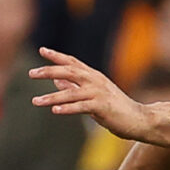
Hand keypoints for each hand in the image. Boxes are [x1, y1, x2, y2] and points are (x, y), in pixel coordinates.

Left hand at [29, 48, 155, 140]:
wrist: (138, 119)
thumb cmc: (115, 108)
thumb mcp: (93, 95)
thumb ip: (75, 87)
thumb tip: (56, 80)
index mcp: (94, 76)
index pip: (72, 62)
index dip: (57, 56)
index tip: (42, 50)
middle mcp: (96, 81)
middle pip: (70, 71)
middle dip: (49, 71)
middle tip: (32, 73)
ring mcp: (99, 93)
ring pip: (71, 92)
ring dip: (52, 97)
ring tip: (35, 101)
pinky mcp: (102, 107)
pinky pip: (81, 107)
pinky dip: (68, 108)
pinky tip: (55, 111)